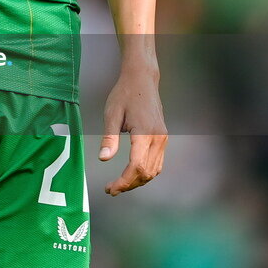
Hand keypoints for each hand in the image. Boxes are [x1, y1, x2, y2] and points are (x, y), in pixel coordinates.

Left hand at [99, 70, 167, 195]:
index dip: (123, 182)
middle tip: (111, 188)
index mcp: (145, 133)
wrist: (142, 79)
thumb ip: (109, 138)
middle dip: (129, 184)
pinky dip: (145, 172)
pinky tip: (132, 173)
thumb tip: (104, 159)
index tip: (110, 188)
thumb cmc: (125, 93)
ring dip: (137, 181)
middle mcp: (158, 139)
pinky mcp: (163, 138)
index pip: (136, 167)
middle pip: (146, 173)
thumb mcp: (112, 114)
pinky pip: (157, 163)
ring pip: (153, 170)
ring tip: (119, 183)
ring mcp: (163, 139)